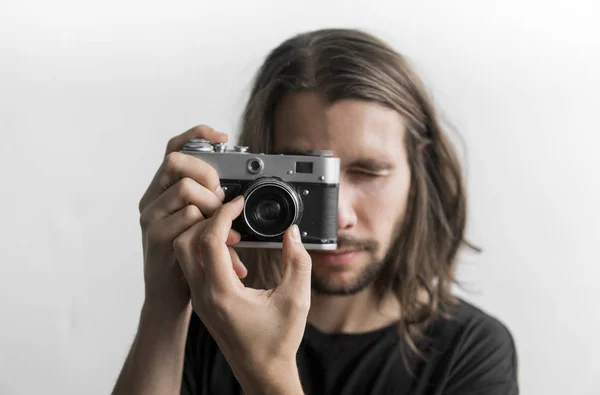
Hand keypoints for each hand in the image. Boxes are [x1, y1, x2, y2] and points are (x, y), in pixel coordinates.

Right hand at [137, 125, 247, 311]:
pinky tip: (227, 241)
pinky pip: (188, 217)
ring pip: (185, 190)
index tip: (223, 137)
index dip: (196, 135)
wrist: (170, 297)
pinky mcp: (156, 238)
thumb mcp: (201, 225)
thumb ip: (212, 205)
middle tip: (222, 194)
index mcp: (162, 191)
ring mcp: (151, 218)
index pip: (172, 149)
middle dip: (207, 172)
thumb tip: (240, 193)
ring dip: (213, 204)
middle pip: (176, 162)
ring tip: (224, 223)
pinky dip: (214, 226)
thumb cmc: (190, 256)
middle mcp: (152, 200)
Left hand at [173, 196, 311, 390]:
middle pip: (184, 242)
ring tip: (232, 230)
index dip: (223, 214)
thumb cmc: (278, 342)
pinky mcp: (201, 301)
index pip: (208, 241)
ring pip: (183, 253)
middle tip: (231, 213)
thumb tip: (291, 233)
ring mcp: (199, 299)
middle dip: (206, 220)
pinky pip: (192, 265)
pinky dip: (206, 249)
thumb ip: (297, 261)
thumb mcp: (297, 299)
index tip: (239, 203)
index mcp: (222, 294)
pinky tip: (232, 251)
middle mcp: (203, 295)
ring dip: (203, 234)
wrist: (263, 372)